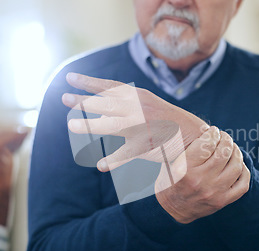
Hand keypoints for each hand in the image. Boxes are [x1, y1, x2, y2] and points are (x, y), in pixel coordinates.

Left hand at [62, 73, 207, 171]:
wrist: (194, 136)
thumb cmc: (166, 121)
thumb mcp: (147, 104)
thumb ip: (125, 104)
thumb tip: (98, 107)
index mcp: (139, 97)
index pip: (110, 86)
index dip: (89, 82)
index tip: (70, 78)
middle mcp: (140, 109)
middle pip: (107, 103)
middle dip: (84, 102)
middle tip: (65, 99)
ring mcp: (143, 128)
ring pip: (112, 126)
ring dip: (90, 126)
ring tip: (71, 125)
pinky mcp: (147, 146)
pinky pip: (126, 154)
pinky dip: (113, 160)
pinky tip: (100, 164)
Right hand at [155, 126, 250, 223]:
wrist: (171, 210)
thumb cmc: (171, 179)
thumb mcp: (170, 161)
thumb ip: (183, 144)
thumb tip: (202, 127)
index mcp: (184, 169)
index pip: (207, 144)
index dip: (213, 133)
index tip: (213, 131)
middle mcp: (200, 181)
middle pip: (223, 153)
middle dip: (226, 140)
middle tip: (224, 137)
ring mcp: (213, 193)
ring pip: (235, 166)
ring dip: (236, 153)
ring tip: (232, 148)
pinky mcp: (222, 202)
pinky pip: (242, 184)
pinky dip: (244, 171)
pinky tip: (238, 164)